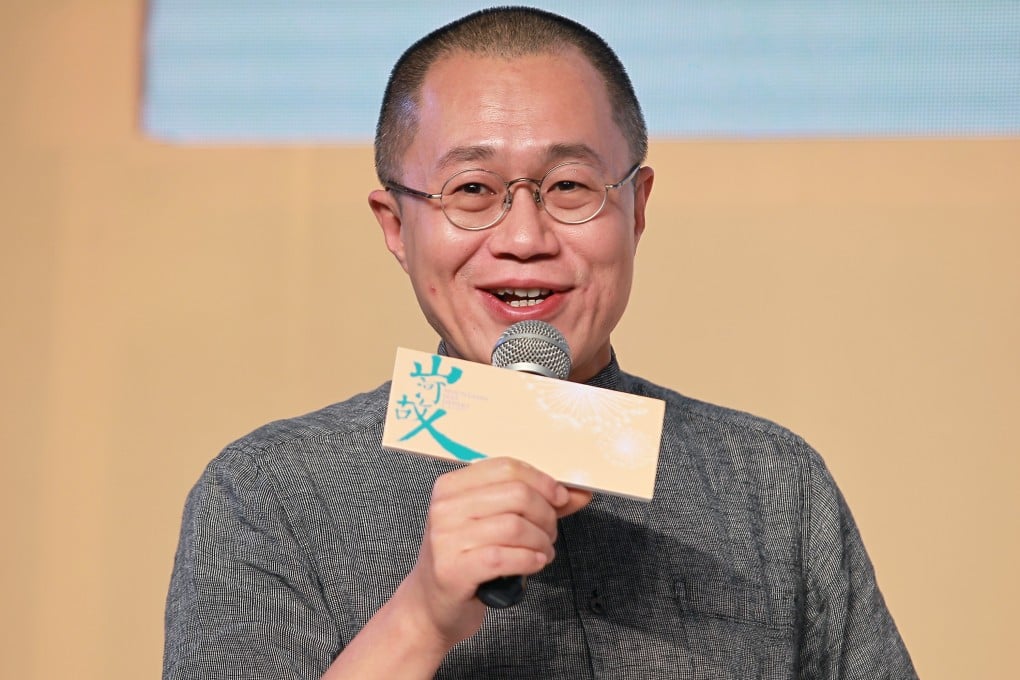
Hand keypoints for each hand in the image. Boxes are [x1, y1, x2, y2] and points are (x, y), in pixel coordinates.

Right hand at [395, 457, 591, 649]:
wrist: (430, 604)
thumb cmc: (465, 559)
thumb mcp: (491, 522)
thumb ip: (534, 504)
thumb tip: (577, 492)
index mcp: (451, 486)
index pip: (506, 468)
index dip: (542, 481)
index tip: (560, 498)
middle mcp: (444, 508)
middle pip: (516, 494)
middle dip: (546, 514)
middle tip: (550, 532)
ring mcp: (446, 539)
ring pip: (515, 526)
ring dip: (541, 541)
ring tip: (543, 552)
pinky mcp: (453, 569)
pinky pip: (504, 557)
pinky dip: (528, 560)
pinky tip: (534, 563)